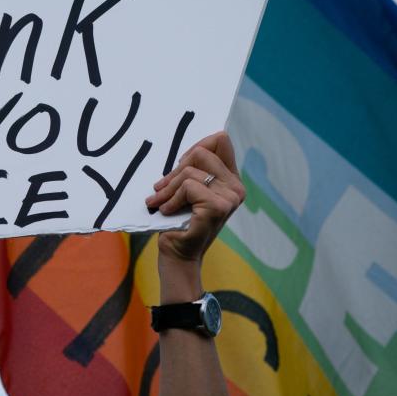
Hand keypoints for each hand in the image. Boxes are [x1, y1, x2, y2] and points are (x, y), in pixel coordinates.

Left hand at [146, 131, 244, 263]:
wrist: (178, 255)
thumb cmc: (179, 221)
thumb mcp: (187, 189)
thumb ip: (193, 170)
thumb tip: (188, 152)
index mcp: (231, 180)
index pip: (220, 140)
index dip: (195, 147)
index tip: (179, 166)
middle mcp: (236, 187)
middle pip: (201, 152)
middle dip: (176, 170)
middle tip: (162, 188)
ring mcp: (230, 197)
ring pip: (191, 171)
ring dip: (169, 187)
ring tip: (160, 201)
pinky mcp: (218, 206)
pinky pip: (188, 186)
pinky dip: (171, 198)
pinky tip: (167, 211)